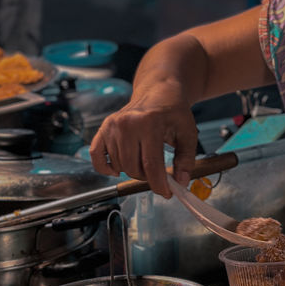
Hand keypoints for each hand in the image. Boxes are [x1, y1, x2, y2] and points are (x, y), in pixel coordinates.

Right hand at [89, 82, 197, 196]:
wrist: (158, 92)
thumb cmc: (173, 112)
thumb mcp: (188, 133)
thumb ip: (186, 159)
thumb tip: (180, 182)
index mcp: (149, 123)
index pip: (151, 163)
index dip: (159, 184)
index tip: (167, 193)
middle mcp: (127, 124)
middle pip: (132, 168)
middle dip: (147, 178)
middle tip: (158, 173)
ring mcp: (112, 126)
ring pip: (119, 166)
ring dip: (132, 171)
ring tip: (145, 160)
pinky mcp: (103, 129)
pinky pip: (96, 156)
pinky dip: (105, 168)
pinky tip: (118, 169)